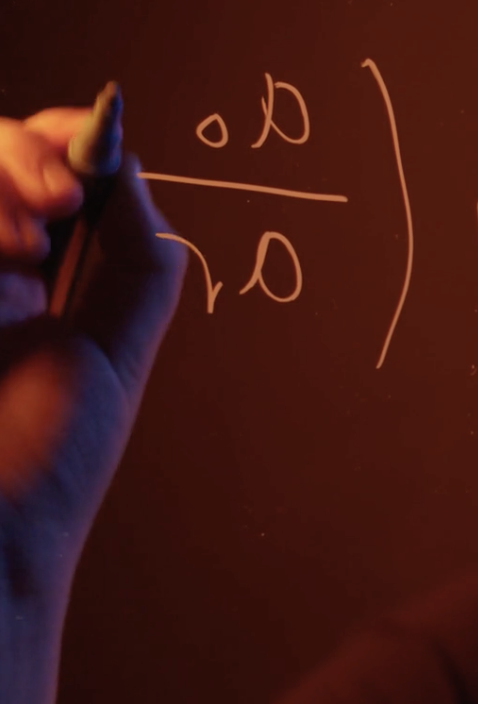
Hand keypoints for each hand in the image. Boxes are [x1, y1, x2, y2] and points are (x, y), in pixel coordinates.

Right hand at [0, 105, 185, 593]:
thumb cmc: (49, 461)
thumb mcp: (116, 350)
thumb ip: (136, 257)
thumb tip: (128, 165)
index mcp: (34, 273)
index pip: (46, 163)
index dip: (65, 140)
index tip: (88, 155)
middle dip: (25, 152)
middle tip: (58, 199)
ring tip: (30, 249)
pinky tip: (9, 268)